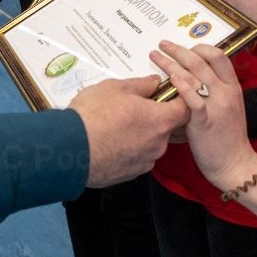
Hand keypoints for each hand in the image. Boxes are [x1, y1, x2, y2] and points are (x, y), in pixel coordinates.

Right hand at [70, 76, 186, 187]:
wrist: (70, 148)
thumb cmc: (93, 116)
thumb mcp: (116, 88)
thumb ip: (141, 85)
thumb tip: (153, 83)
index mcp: (160, 120)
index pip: (186, 108)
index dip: (178, 98)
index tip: (167, 92)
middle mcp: (158, 144)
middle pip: (167, 126)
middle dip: (154, 115)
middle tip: (133, 105)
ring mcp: (145, 161)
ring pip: (151, 142)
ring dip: (140, 133)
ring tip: (117, 123)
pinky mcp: (131, 174)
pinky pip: (137, 157)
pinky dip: (129, 148)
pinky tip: (111, 139)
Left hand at [150, 42, 256, 192]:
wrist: (235, 164)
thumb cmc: (228, 137)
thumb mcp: (228, 108)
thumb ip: (214, 92)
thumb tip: (190, 77)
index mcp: (232, 87)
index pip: (218, 56)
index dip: (199, 47)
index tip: (183, 47)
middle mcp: (226, 93)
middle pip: (201, 61)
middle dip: (179, 50)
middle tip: (163, 45)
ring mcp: (216, 106)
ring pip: (194, 75)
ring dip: (171, 63)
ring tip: (155, 57)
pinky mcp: (205, 122)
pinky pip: (194, 100)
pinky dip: (182, 86)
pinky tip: (170, 80)